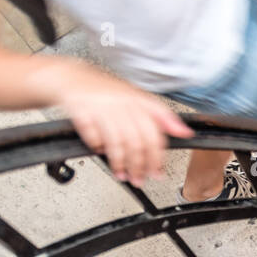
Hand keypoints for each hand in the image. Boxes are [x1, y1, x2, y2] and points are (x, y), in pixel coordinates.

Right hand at [44, 62, 192, 185]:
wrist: (71, 77)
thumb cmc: (107, 92)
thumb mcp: (138, 99)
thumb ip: (162, 117)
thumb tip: (185, 132)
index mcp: (138, 100)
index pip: (154, 133)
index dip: (157, 156)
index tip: (158, 171)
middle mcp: (122, 103)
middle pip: (137, 142)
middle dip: (140, 166)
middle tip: (141, 179)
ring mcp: (102, 107)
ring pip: (117, 143)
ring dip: (121, 164)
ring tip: (123, 175)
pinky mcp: (83, 112)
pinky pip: (94, 138)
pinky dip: (99, 149)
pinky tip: (102, 155)